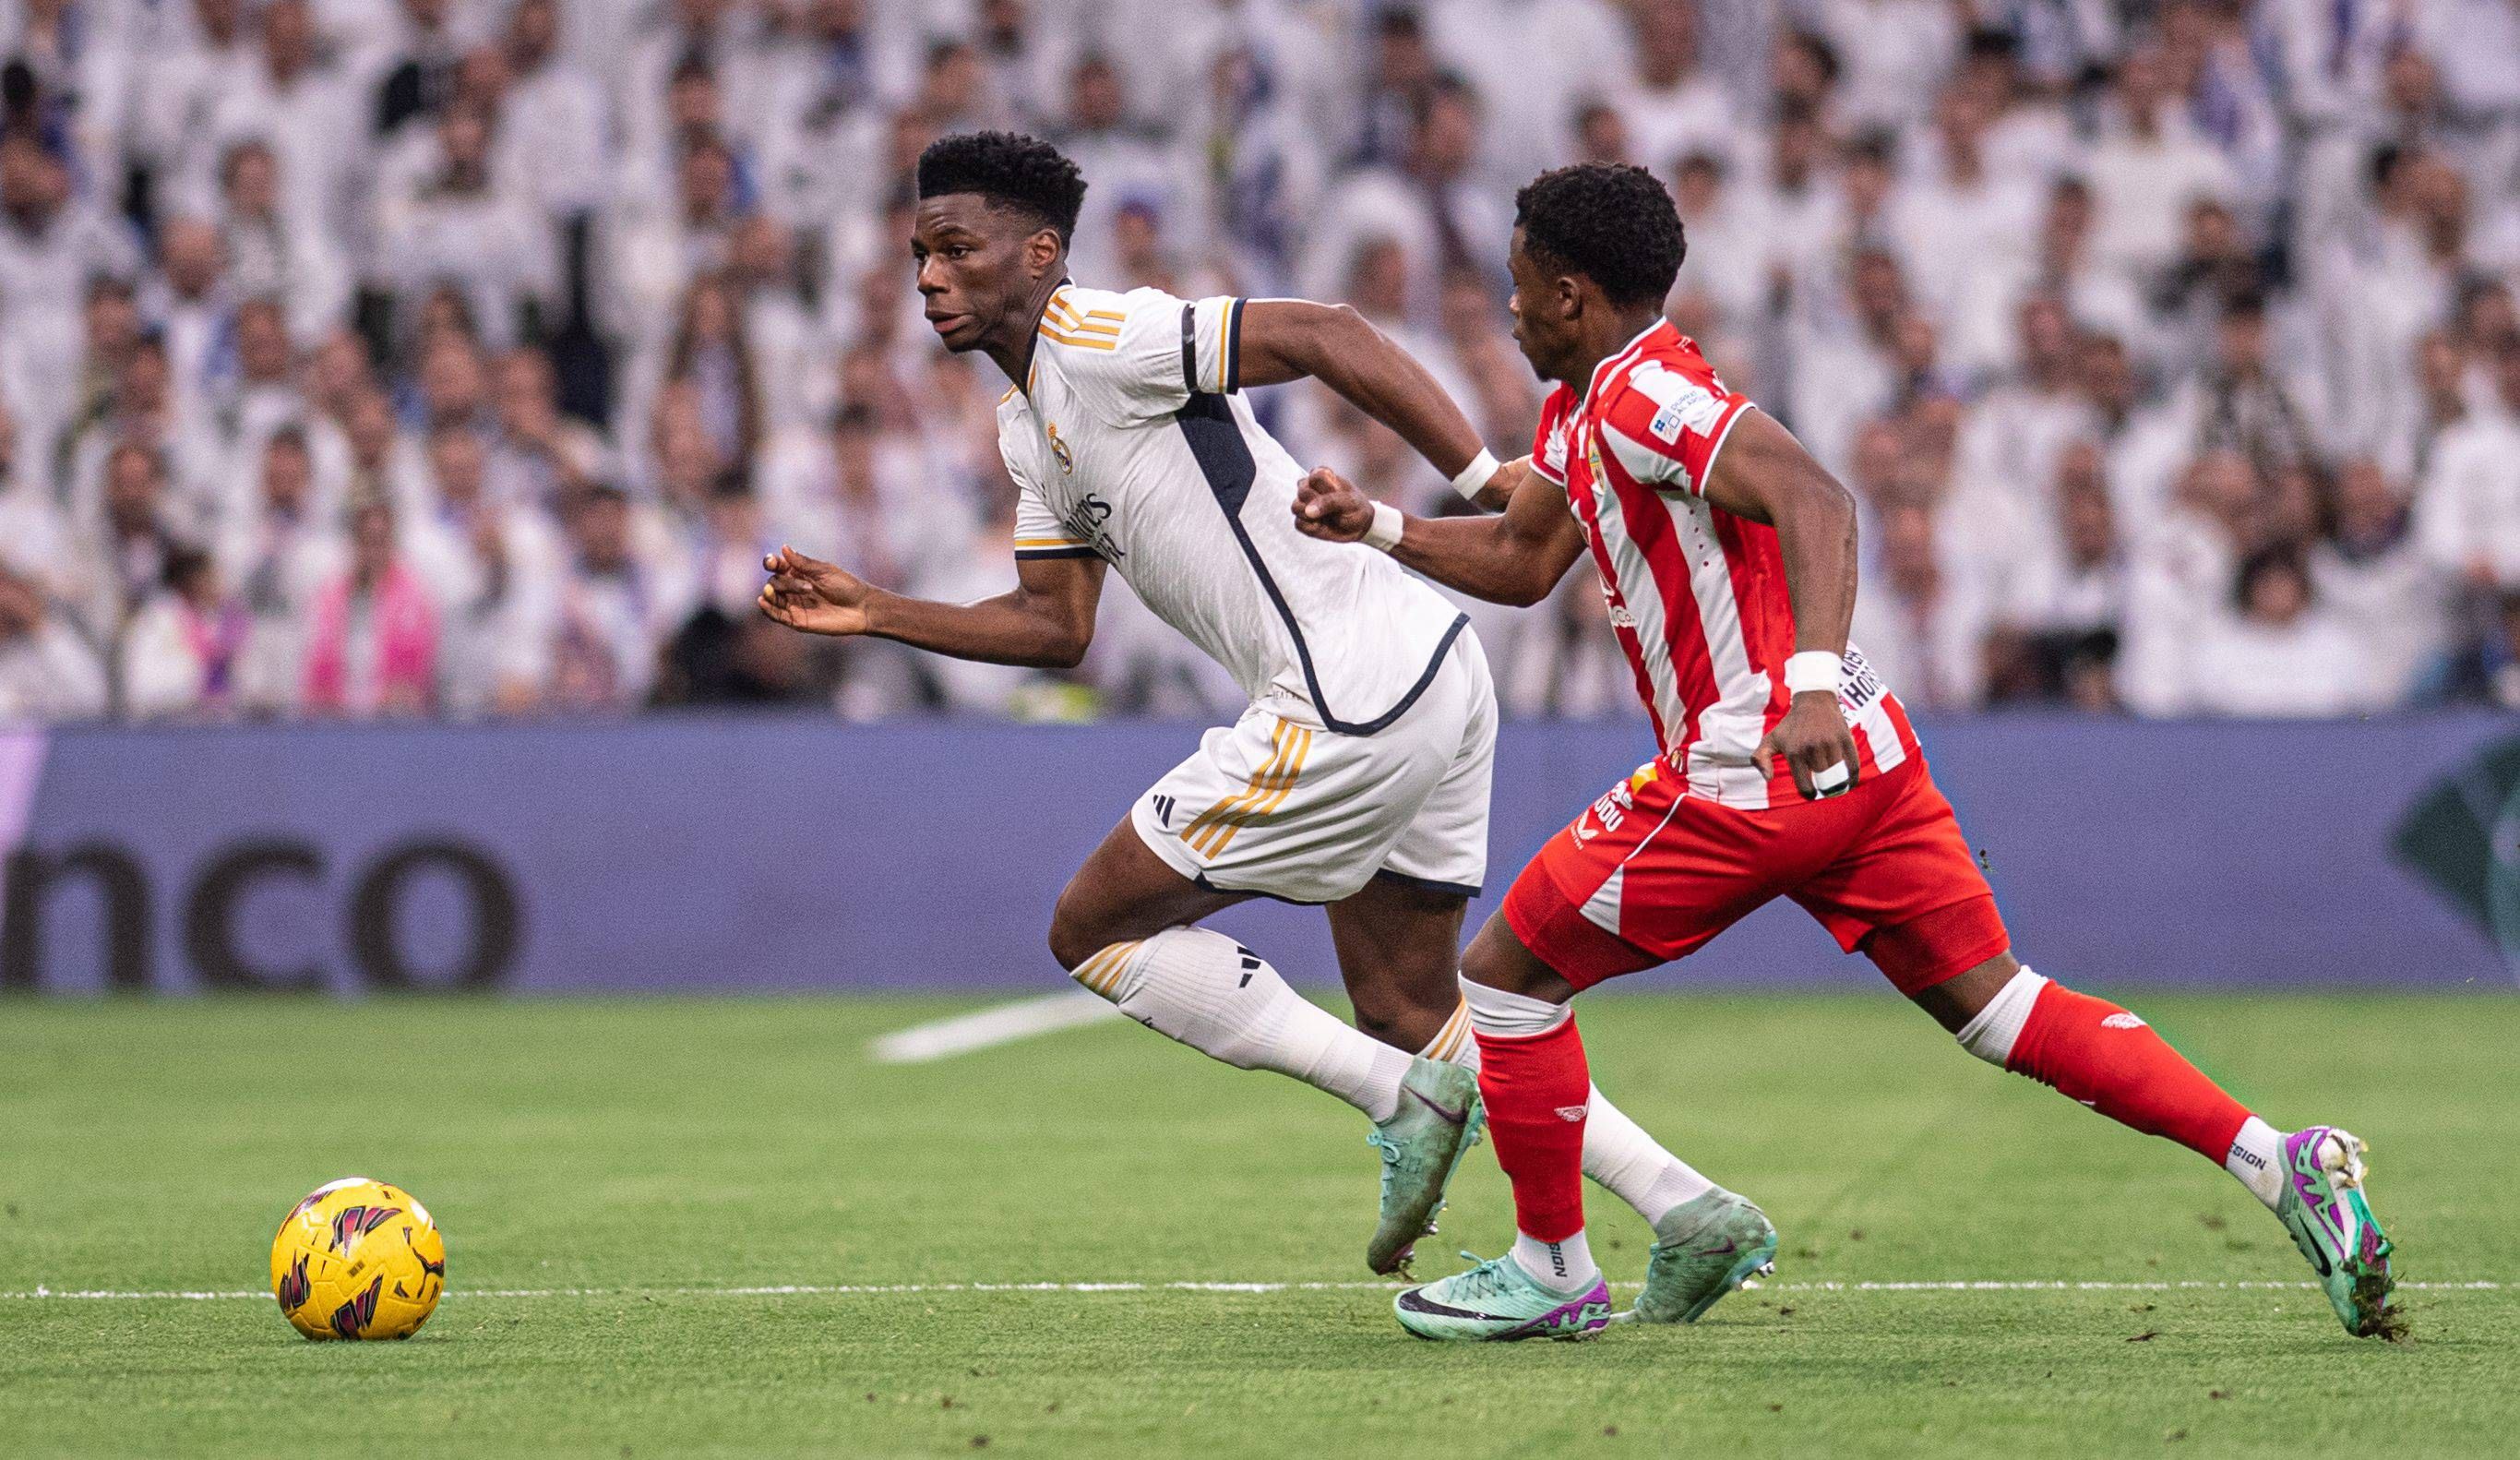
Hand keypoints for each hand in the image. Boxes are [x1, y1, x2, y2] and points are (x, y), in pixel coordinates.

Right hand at [757, 544, 876, 636]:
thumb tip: (784, 548)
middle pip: (775, 581)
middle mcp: (794, 588)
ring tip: (770, 591)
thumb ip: (803, 563)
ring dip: (770, 593)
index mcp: (799, 572)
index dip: (771, 563)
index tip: (772, 561)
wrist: (861, 608)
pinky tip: (762, 601)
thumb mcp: (824, 571)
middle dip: (785, 582)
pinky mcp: (797, 620)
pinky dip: (767, 609)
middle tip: (808, 587)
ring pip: (772, 597)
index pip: (777, 566)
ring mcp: (794, 604)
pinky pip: (776, 615)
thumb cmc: (846, 586)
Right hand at [1291, 466, 1375, 542]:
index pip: (1315, 476)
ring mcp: (1305, 504)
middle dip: (1318, 503)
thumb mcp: (1350, 502)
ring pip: (1296, 507)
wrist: (1359, 526)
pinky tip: (1322, 526)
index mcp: (1324, 476)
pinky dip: (1311, 528)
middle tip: (1334, 509)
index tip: (1339, 494)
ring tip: (1327, 518)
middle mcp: (1311, 487)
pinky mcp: (1303, 520)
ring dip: (1311, 516)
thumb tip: (1307, 510)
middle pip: (1302, 492)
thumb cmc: (1355, 508)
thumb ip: (1329, 502)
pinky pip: (1298, 524)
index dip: (1326, 488)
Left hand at [1754, 690, 1860, 800]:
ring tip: (1835, 784)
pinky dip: (1852, 778)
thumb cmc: (1791, 725)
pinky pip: (1853, 766)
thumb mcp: (1771, 739)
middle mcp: (1812, 748)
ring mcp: (1830, 743)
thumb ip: (1760, 759)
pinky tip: (1849, 783)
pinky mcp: (1845, 739)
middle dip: (1824, 787)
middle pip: (1823, 781)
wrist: (1813, 700)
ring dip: (1838, 782)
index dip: (1809, 794)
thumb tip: (1768, 778)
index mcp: (1794, 752)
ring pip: (1838, 774)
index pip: (1805, 786)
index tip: (1811, 793)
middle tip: (1824, 787)